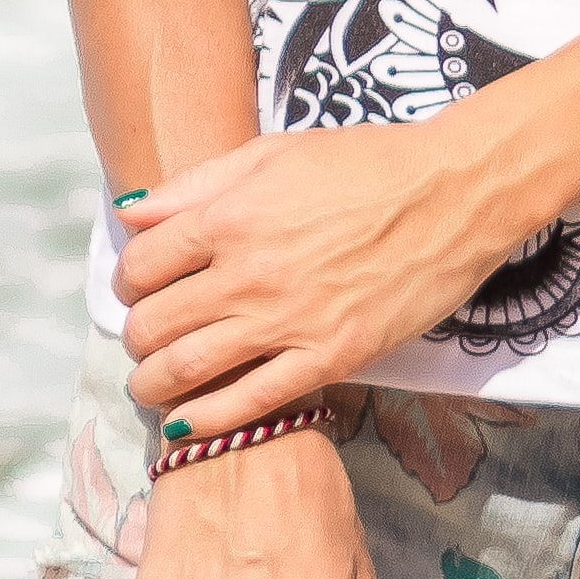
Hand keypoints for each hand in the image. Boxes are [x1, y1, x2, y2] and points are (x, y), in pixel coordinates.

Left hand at [113, 120, 535, 433]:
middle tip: (144, 338)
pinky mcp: (331, 358)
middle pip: (155, 323)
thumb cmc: (363, 165)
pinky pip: (254, 401)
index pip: (141, 266)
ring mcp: (289, 321)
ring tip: (149, 386)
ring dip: (154, 383)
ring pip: (189, 369)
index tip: (139, 288)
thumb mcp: (268, 154)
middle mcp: (248, 274)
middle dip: (137, 335)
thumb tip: (129, 211)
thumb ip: (193, 186)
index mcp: (228, 217)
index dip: (128, 282)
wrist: (451, 195)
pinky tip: (186, 425)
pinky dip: (209, 419)